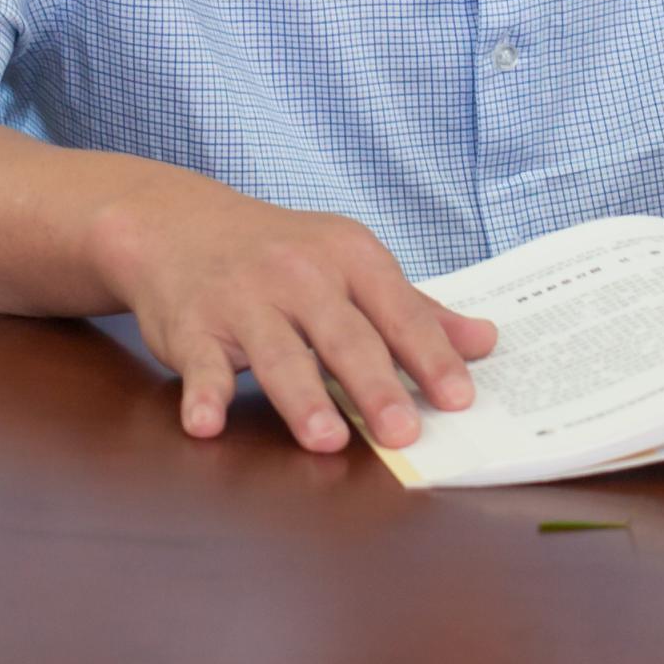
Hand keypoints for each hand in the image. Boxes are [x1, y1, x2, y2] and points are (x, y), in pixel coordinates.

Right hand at [99, 190, 496, 452]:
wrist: (178, 223)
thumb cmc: (281, 254)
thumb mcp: (351, 265)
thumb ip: (416, 309)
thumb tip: (484, 342)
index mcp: (350, 257)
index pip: (399, 312)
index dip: (430, 356)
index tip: (460, 398)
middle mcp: (299, 274)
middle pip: (344, 337)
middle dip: (375, 385)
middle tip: (403, 433)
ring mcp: (243, 300)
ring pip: (278, 354)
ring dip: (302, 398)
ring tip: (326, 440)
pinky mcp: (192, 327)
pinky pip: (200, 364)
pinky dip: (201, 394)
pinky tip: (206, 424)